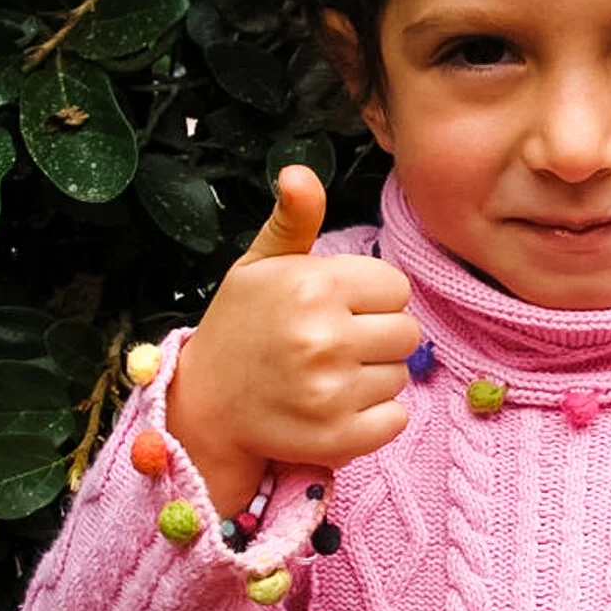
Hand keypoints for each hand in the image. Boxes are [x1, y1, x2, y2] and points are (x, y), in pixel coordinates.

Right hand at [167, 165, 419, 514]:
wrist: (203, 409)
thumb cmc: (239, 329)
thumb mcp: (260, 266)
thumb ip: (294, 219)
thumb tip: (301, 172)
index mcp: (314, 286)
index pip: (396, 287)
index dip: (371, 298)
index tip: (338, 308)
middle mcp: (326, 338)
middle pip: (407, 332)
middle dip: (377, 337)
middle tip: (333, 345)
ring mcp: (332, 392)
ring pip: (401, 376)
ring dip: (372, 377)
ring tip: (328, 376)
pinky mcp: (338, 438)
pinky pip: (396, 419)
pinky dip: (375, 418)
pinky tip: (337, 407)